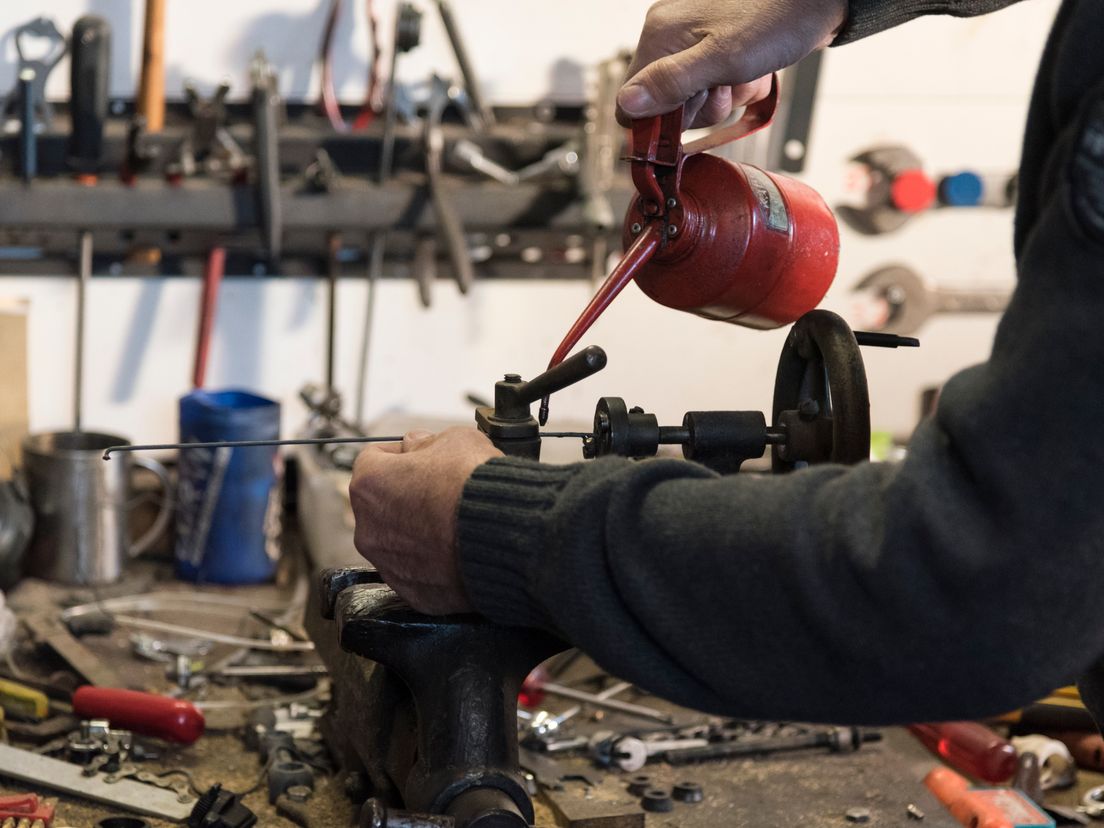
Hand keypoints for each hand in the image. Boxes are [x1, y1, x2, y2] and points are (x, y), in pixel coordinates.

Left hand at [349, 428, 502, 614]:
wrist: (506, 537)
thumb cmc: (477, 486)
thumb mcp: (454, 440)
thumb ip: (426, 441)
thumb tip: (417, 445)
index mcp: (370, 484)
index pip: (373, 460)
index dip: (401, 455)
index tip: (420, 457)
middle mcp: (369, 528)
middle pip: (383, 504)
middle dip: (407, 496)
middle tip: (441, 491)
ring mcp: (389, 565)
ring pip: (398, 541)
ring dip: (419, 531)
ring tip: (455, 523)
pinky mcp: (413, 591)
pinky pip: (418, 571)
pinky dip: (433, 561)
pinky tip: (459, 549)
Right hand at [617, 0, 847, 127]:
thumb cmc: (779, 20)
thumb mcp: (724, 60)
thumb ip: (672, 83)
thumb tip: (628, 104)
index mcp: (660, 33)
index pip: (630, 102)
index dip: (657, 121)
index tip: (690, 117)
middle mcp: (668, 33)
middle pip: (663, 103)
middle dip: (699, 108)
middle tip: (726, 88)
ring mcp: (691, 38)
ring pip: (691, 98)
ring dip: (721, 98)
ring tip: (743, 76)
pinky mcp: (712, 44)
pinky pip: (710, 83)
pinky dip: (732, 86)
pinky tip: (750, 71)